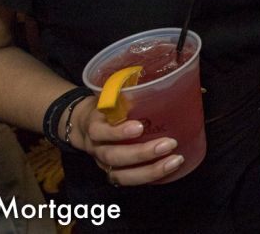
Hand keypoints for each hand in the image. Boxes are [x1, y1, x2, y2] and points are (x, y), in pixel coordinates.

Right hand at [69, 97, 184, 184]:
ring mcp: (103, 164)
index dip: (118, 132)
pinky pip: (128, 181)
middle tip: (169, 143)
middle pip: (113, 156)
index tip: (139, 127)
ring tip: (175, 160)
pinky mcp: (113, 173)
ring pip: (121, 175)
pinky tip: (170, 169)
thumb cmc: (106, 106)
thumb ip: (126, 90)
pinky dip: (149, 178)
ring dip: (150, 170)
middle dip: (142, 153)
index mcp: (94, 125)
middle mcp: (97, 147)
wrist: (83, 124)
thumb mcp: (110, 94)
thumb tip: (156, 77)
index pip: (99, 131)